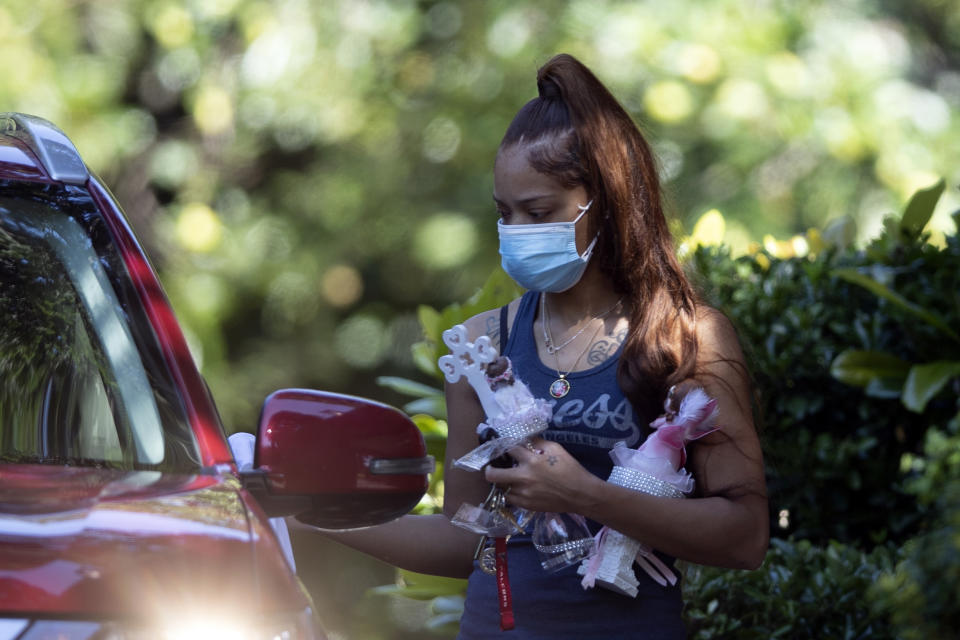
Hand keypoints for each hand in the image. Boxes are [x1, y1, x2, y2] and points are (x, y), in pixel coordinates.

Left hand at [483, 437, 599, 513]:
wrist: (580, 494)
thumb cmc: (569, 469)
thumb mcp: (555, 449)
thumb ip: (537, 443)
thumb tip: (524, 438)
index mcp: (531, 461)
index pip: (509, 449)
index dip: (503, 446)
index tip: (501, 446)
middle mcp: (524, 478)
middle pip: (493, 474)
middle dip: (490, 469)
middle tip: (492, 466)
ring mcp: (523, 494)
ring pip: (500, 488)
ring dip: (502, 482)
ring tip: (507, 478)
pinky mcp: (526, 505)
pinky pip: (510, 499)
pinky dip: (511, 493)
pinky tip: (516, 488)